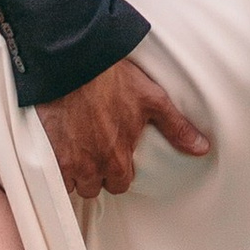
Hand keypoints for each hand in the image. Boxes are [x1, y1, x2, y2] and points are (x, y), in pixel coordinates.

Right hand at [36, 53, 210, 201]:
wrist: (73, 62)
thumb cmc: (112, 78)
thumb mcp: (153, 100)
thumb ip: (176, 128)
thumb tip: (201, 148)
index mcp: (118, 158)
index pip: (120, 184)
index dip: (118, 171)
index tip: (114, 156)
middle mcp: (93, 165)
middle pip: (94, 186)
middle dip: (95, 174)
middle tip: (94, 152)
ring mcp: (68, 160)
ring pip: (72, 183)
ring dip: (74, 172)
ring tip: (76, 151)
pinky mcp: (47, 152)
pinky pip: (50, 176)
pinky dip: (54, 168)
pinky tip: (57, 151)